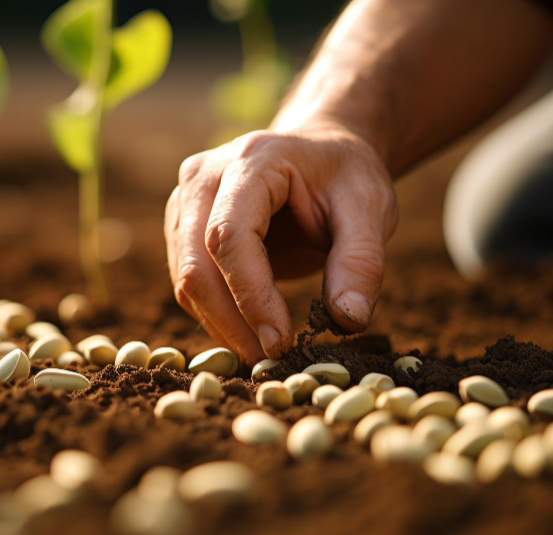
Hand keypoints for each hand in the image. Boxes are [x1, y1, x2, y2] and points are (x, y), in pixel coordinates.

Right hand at [164, 122, 397, 362]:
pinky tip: (250, 332)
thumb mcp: (372, 208)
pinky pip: (188, 284)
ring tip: (266, 351)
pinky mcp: (181, 229)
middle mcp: (203, 176)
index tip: (280, 341)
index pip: (229, 235)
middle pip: (195, 262)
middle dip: (229, 321)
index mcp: (251, 160)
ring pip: (185, 280)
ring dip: (221, 324)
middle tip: (270, 360)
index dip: (250, 294)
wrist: (320, 155)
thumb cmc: (344, 178)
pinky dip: (216, 316)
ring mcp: (184, 203)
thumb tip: (347, 320)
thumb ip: (362, 261)